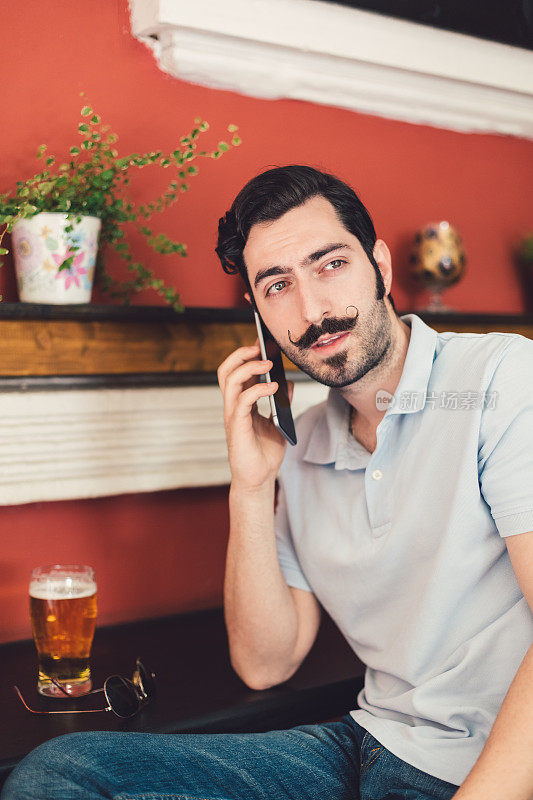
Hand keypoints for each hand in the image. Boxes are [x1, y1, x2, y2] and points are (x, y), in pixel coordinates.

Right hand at [217, 338, 294, 490]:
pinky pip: (243, 400)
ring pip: (230, 380)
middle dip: (241, 355)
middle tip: (260, 347)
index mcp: (240, 403)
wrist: (258, 479)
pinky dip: (258, 389)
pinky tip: (274, 387)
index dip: (245, 355)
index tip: (261, 342)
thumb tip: (287, 382)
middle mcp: (233, 406)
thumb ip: (282, 402)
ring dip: (249, 367)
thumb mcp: (278, 421)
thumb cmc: (265, 453)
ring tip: (268, 363)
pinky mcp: (237, 426)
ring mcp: (233, 415)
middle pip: (226, 370)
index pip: (236, 372)